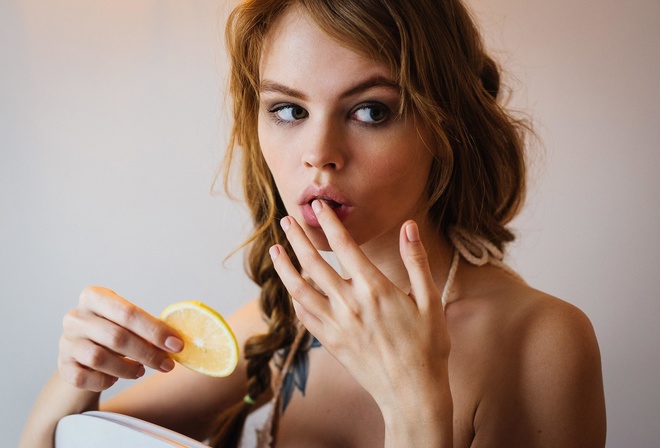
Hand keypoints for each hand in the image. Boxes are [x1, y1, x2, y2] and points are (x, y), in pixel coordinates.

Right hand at [58, 286, 183, 391]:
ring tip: (141, 371)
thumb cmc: (113, 333)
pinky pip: (86, 378)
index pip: (128, 312)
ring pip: (100, 358)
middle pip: (117, 336)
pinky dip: (105, 381)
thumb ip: (148, 327)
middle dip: (148, 353)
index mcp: (95, 297)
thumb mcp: (127, 323)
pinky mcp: (63, 366)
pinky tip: (115, 378)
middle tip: (167, 365)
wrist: (82, 355)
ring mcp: (66, 341)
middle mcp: (76, 316)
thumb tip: (177, 341)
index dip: (155, 330)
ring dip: (128, 369)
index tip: (177, 345)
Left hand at [269, 199, 450, 413]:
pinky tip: (290, 288)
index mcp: (375, 288)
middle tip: (286, 220)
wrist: (413, 394)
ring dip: (285, 267)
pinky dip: (294, 298)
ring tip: (275, 249)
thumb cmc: (428, 347)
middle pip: (314, 263)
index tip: (319, 206)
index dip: (330, 223)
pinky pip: (304, 315)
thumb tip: (410, 226)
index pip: (344, 246)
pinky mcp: (330, 342)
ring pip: (300, 289)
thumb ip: (417, 261)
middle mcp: (350, 304)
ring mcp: (336, 324)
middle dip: (297, 238)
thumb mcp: (430, 301)